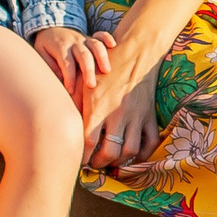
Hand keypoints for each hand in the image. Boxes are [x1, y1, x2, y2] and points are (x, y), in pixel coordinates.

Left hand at [33, 27, 110, 103]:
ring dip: (102, 57)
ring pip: (96, 46)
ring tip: (107, 71)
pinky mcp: (91, 38)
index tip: (70, 91)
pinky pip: (101, 35)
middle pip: (84, 55)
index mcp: (60, 47)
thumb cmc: (46, 45)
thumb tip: (60, 77)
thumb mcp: (40, 53)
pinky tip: (113, 45)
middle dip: (88, 71)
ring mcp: (84, 39)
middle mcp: (74, 42)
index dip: (69, 78)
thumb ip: (49, 64)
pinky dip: (107, 38)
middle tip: (91, 86)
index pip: (67, 63)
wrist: (50, 27)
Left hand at [82, 56, 160, 171]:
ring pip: (130, 150)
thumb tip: (65, 127)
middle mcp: (118, 115)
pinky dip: (144, 153)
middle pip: (110, 152)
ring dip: (120, 161)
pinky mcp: (149, 115)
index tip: (78, 160)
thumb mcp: (85, 84)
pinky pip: (150, 141)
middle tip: (94, 163)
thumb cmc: (105, 67)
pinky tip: (133, 155)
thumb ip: (76, 107)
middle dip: (99, 163)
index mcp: (99, 108)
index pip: (88, 143)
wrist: (135, 53)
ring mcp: (136, 116)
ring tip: (111, 161)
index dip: (82, 157)